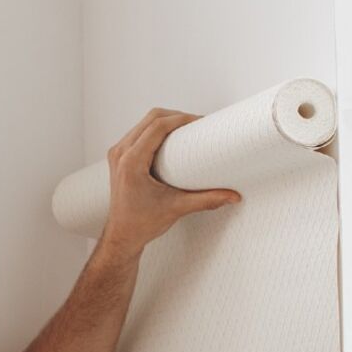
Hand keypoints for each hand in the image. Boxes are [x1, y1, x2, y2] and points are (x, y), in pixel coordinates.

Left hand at [98, 108, 241, 253]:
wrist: (122, 235)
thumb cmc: (141, 223)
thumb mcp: (177, 208)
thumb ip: (207, 200)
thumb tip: (234, 196)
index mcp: (131, 163)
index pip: (158, 126)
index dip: (182, 119)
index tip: (200, 123)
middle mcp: (120, 154)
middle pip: (151, 118)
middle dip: (177, 116)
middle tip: (198, 125)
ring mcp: (117, 154)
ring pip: (143, 123)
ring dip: (166, 120)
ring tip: (187, 129)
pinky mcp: (119, 157)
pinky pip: (138, 132)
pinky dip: (155, 129)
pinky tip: (171, 136)